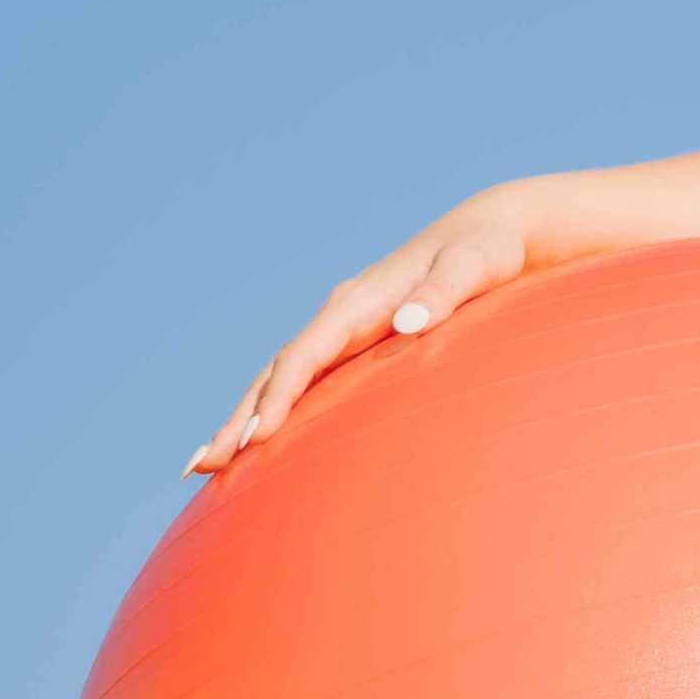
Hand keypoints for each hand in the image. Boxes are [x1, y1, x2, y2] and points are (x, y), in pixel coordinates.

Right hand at [184, 183, 544, 478]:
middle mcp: (342, 314)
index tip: (257, 436)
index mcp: (360, 300)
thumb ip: (446, 290)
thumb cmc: (489, 250)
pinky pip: (309, 380)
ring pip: (282, 377)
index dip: (279, 394)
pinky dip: (277, 408)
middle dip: (241, 416)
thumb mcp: (476, 265)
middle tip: (206, 465)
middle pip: (278, 370)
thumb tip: (411, 320)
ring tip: (206, 465)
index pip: (307, 353)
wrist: (493, 233)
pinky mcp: (359, 343)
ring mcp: (346, 329)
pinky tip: (260, 443)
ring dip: (246, 417)